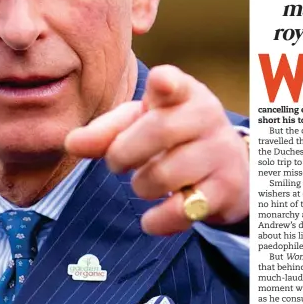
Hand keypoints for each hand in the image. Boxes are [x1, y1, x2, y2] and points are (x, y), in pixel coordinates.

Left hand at [66, 65, 248, 234]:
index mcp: (183, 94)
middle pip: (159, 131)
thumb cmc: (174, 138)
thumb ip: (106, 132)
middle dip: (124, 153)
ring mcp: (220, 153)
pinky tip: (150, 220)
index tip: (160, 83)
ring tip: (145, 184)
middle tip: (116, 163)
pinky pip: (182, 210)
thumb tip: (70, 143)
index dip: (167, 83)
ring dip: (142, 186)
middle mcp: (207, 117)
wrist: (231, 168)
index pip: (176, 84)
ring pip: (165, 174)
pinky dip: (158, 220)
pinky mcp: (225, 189)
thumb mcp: (142, 125)